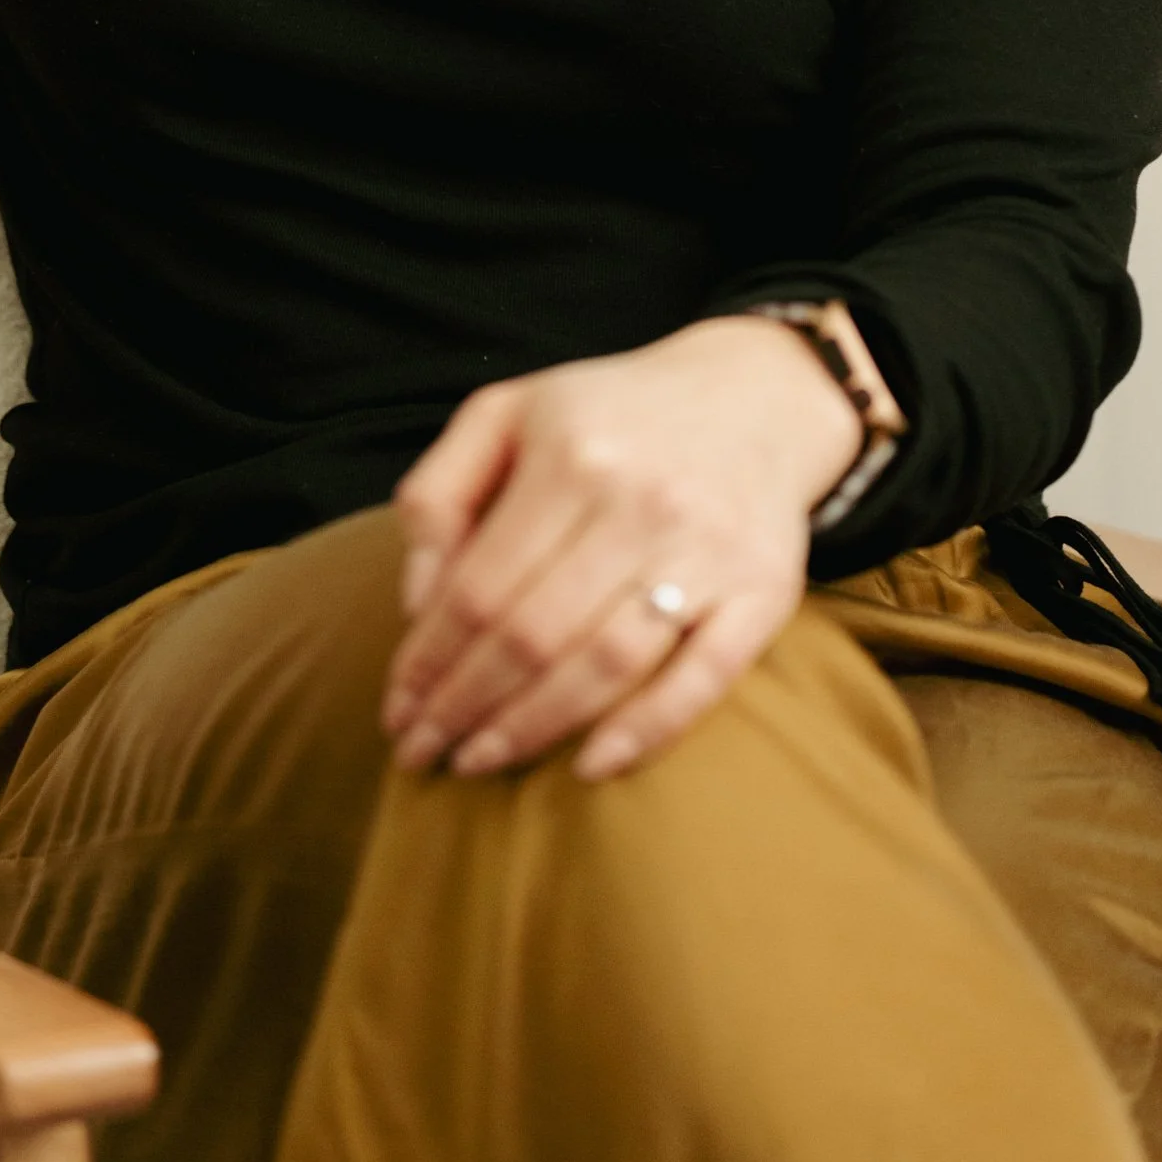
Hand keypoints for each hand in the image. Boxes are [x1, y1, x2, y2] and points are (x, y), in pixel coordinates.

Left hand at [380, 315, 863, 782]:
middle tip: (423, 754)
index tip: (396, 712)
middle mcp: (640, 501)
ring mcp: (708, 551)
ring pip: (606, 666)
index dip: (428, 661)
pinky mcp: (765, 590)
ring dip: (532, 728)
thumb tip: (418, 604)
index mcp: (570, 454)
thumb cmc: (608, 414)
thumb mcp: (506, 414)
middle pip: (533, 635)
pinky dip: (647, 731)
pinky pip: (704, 679)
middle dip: (464, 707)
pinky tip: (591, 767)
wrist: (754, 394)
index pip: (478, 587)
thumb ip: (438, 495)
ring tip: (480, 762)